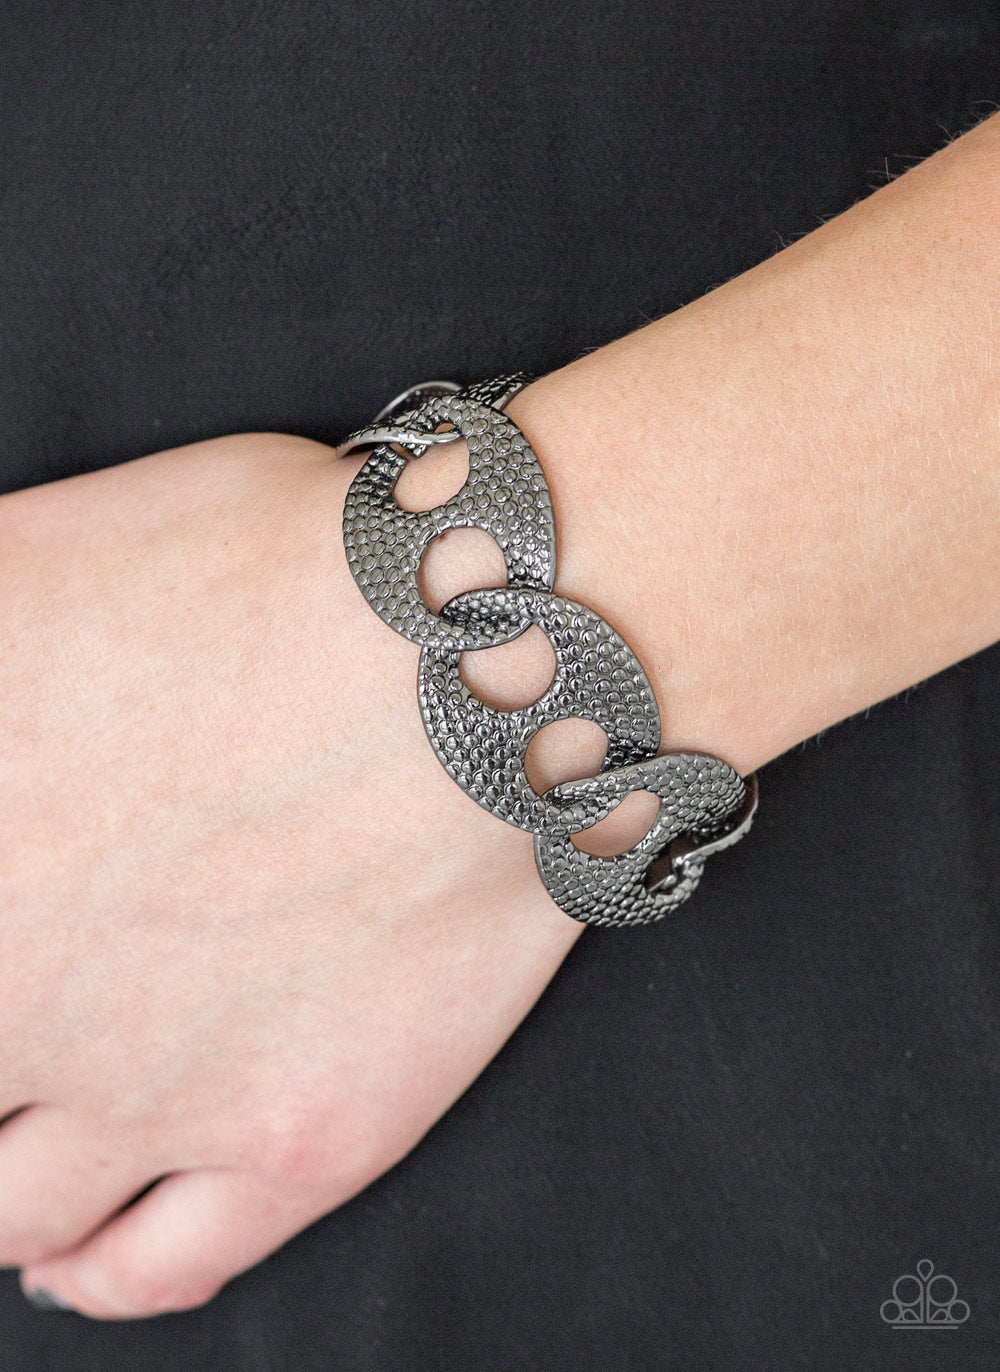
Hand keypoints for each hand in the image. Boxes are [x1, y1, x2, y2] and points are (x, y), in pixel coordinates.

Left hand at [0, 431, 587, 1317]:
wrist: (476, 652)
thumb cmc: (272, 568)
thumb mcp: (19, 561)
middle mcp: (17, 990)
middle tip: (15, 1017)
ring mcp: (146, 1084)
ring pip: (7, 1205)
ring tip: (9, 1157)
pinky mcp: (288, 1135)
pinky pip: (156, 1260)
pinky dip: (97, 1272)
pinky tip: (78, 1255)